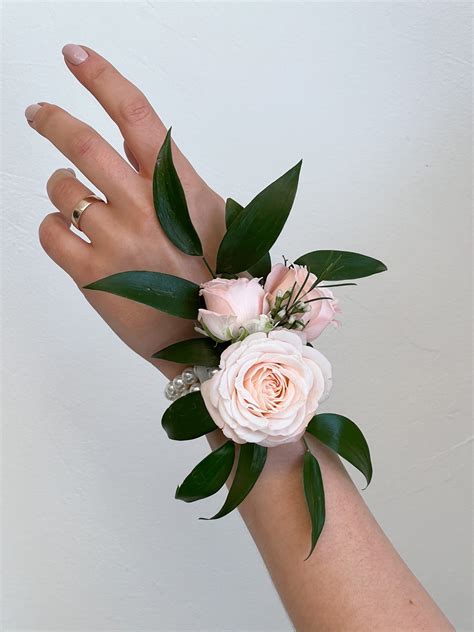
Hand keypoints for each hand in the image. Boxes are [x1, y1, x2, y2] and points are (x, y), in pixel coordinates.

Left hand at [26, 44, 225, 376]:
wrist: (209, 339)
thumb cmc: (217, 277)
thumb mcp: (210, 217)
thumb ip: (175, 180)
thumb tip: (141, 151)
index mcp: (177, 187)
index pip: (135, 114)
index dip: (102, 77)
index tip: (75, 56)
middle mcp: (144, 206)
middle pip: (82, 142)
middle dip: (51, 119)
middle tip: (37, 113)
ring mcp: (116, 240)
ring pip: (61, 189)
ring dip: (61, 187)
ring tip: (77, 202)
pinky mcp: (92, 276)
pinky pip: (50, 231)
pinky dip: (53, 225)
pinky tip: (70, 233)